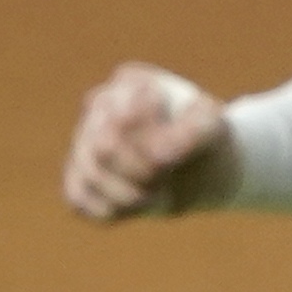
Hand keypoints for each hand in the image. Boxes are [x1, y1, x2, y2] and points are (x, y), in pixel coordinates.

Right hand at [64, 62, 237, 220]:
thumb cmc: (205, 141)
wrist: (199, 167)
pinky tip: (134, 206)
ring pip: (90, 175)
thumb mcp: (214, 129)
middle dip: (142, 172)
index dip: (156, 146)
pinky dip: (109, 209)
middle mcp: (99, 104)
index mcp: (132, 82)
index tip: (181, 152)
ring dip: (130, 196)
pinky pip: (77, 197)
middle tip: (166, 178)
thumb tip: (159, 154)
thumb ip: (194, 131)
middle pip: (105, 147)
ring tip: (156, 194)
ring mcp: (83, 138)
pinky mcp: (77, 173)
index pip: (128, 119)